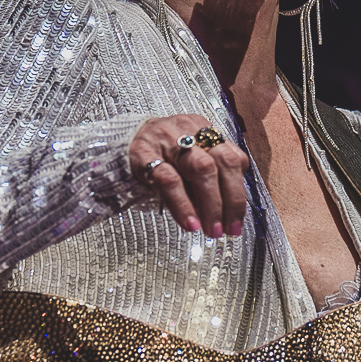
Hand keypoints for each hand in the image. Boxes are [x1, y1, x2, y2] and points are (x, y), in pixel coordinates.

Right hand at [129, 115, 249, 236]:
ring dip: (211, 204)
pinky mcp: (144, 153)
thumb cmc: (161, 156)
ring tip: (211, 230)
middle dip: (230, 201)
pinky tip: (189, 223)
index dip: (239, 193)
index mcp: (206, 131)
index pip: (233, 159)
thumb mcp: (188, 163)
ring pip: (201, 169)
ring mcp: (168, 140)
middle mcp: (191, 131)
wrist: (121, 139)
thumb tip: (225, 218)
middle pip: (222, 162)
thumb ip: (209, 182)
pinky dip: (183, 204)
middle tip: (227, 230)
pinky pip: (168, 179)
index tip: (236, 222)